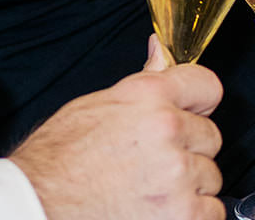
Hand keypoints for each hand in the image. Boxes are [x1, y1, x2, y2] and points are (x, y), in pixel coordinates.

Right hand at [10, 59, 223, 219]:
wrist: (43, 200)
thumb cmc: (62, 155)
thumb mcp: (99, 103)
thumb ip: (143, 83)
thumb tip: (160, 51)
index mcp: (148, 95)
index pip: (207, 86)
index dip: (199, 102)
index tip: (194, 113)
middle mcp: (168, 129)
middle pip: (211, 137)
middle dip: (189, 148)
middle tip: (156, 159)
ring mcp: (178, 175)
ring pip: (211, 177)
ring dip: (190, 185)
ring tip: (152, 187)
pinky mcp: (182, 215)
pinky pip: (212, 213)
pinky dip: (193, 215)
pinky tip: (162, 209)